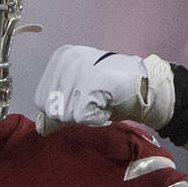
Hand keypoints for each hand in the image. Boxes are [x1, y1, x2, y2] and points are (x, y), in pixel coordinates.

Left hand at [34, 45, 174, 132]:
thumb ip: (58, 107)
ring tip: (102, 101)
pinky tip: (108, 105)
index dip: (62, 110)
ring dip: (87, 116)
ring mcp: (81, 70)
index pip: (41, 101)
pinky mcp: (93, 84)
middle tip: (94, 101)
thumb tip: (42, 128)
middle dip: (74, 114)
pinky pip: (82, 117)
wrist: (146, 86)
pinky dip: (97, 119)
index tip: (84, 99)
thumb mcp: (78, 92)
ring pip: (66, 115)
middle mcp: (68, 60)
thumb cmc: (112, 89)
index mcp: (61, 58)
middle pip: (53, 110)